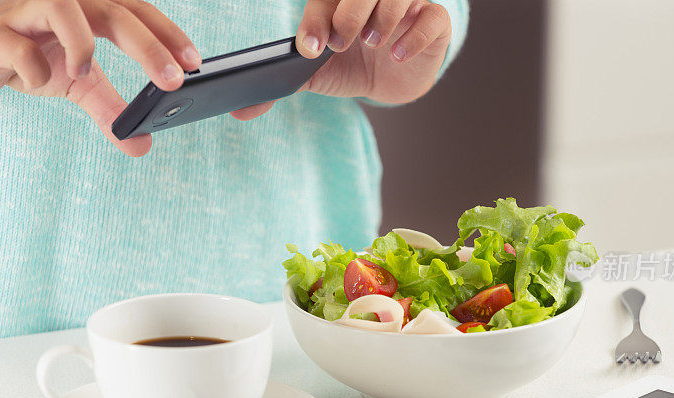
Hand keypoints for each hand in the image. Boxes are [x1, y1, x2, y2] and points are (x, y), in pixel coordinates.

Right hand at [0, 0, 200, 155]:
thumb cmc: (33, 56)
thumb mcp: (78, 85)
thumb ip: (110, 109)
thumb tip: (142, 145)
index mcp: (90, 10)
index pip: (136, 12)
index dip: (167, 34)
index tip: (195, 63)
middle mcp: (63, 3)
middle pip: (114, 11)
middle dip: (148, 46)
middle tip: (173, 81)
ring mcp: (27, 13)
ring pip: (62, 6)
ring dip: (81, 43)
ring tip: (84, 73)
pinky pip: (17, 45)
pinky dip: (33, 67)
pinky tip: (37, 81)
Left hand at [231, 0, 451, 120]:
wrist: (390, 79)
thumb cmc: (351, 66)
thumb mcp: (314, 74)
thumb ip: (280, 85)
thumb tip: (239, 110)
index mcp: (338, 0)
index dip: (316, 19)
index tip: (310, 49)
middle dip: (347, 14)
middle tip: (340, 44)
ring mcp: (406, 5)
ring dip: (382, 20)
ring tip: (372, 45)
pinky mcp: (434, 22)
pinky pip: (433, 18)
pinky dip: (414, 36)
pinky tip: (398, 55)